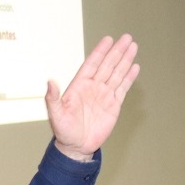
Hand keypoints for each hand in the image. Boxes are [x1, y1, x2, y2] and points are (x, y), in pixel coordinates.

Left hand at [46, 34, 139, 160]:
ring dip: (125, 60)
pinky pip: (123, 88)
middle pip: (108, 65)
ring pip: (117, 73)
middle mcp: (94, 87)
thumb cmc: (64, 131)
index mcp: (80, 85)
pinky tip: (135, 67)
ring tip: (133, 47)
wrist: (77, 147)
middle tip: (127, 38)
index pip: (92, 64)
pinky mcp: (114, 105)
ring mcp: (105, 95)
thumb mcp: (55, 114)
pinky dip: (129, 77)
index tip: (108, 39)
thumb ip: (53, 98)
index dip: (101, 52)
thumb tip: (50, 82)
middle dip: (117, 51)